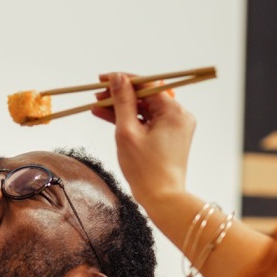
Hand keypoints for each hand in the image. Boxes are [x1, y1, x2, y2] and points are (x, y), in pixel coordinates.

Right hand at [91, 72, 195, 212]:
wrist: (162, 198)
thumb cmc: (146, 170)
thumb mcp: (128, 131)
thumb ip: (122, 102)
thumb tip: (118, 78)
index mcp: (173, 111)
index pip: (146, 84)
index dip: (122, 80)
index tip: (102, 79)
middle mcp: (179, 115)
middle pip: (145, 96)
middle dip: (120, 95)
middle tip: (97, 95)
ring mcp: (175, 127)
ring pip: (145, 109)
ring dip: (123, 108)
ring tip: (98, 107)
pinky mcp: (170, 137)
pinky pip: (148, 122)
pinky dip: (132, 120)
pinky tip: (110, 118)